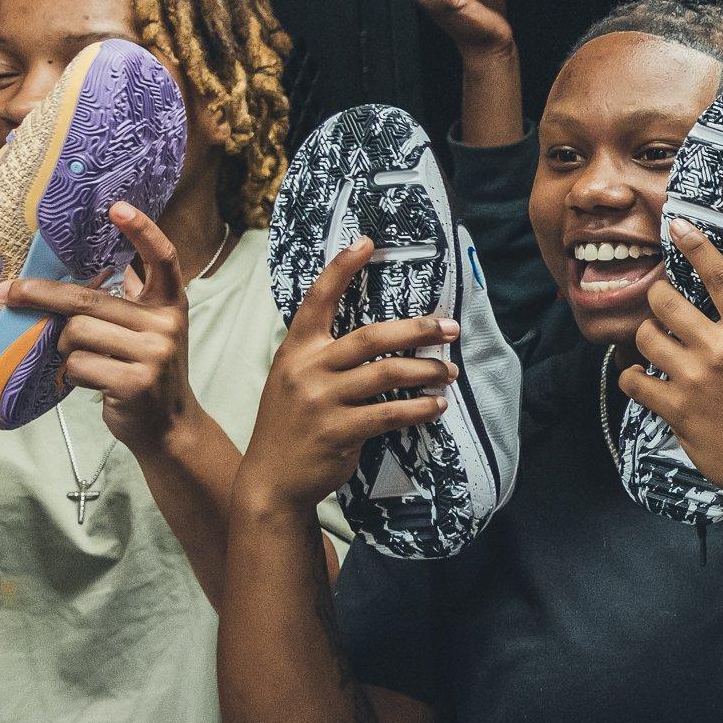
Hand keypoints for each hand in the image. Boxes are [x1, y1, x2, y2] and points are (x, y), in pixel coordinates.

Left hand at [9, 203, 198, 456]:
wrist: (169, 426)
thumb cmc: (147, 370)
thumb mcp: (149, 331)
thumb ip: (130, 301)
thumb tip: (95, 268)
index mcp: (171, 305)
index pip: (162, 259)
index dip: (142, 230)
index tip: (117, 207)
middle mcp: (166, 324)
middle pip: (88, 299)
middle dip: (41, 295)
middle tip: (7, 292)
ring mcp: (153, 354)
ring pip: (76, 333)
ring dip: (65, 347)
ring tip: (82, 359)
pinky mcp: (134, 381)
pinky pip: (78, 364)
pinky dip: (72, 374)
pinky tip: (91, 381)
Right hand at [240, 243, 455, 514]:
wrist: (272, 480)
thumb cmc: (292, 426)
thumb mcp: (293, 381)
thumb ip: (324, 357)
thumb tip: (379, 339)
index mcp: (295, 350)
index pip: (317, 299)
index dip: (342, 268)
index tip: (367, 242)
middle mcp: (306, 369)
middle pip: (372, 337)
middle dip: (417, 329)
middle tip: (450, 328)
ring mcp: (321, 401)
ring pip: (388, 374)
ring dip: (427, 370)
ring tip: (449, 371)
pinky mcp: (338, 431)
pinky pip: (390, 413)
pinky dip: (420, 408)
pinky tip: (437, 406)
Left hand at [619, 224, 722, 512]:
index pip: (719, 277)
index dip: (695, 246)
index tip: (678, 226)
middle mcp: (719, 350)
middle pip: (666, 301)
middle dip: (660, 296)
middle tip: (665, 303)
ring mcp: (693, 380)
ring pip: (646, 337)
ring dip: (648, 335)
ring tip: (658, 341)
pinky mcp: (675, 409)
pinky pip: (634, 380)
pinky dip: (632, 376)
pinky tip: (642, 377)